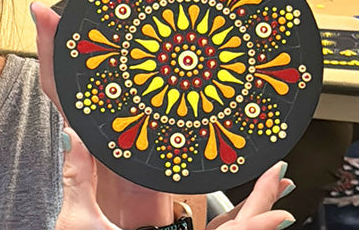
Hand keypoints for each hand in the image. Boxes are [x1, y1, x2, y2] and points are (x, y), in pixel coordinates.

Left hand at [36, 0, 259, 227]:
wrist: (122, 166)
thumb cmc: (91, 125)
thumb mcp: (62, 83)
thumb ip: (51, 45)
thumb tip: (39, 7)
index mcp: (125, 24)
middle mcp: (155, 31)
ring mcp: (179, 49)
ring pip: (204, 2)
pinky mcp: (199, 73)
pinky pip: (221, 40)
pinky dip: (237, 17)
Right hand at [59, 127, 295, 229]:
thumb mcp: (79, 224)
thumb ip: (80, 178)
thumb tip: (74, 136)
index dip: (259, 222)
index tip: (283, 204)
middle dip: (262, 207)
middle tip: (280, 180)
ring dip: (249, 217)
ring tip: (269, 192)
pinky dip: (230, 227)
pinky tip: (237, 214)